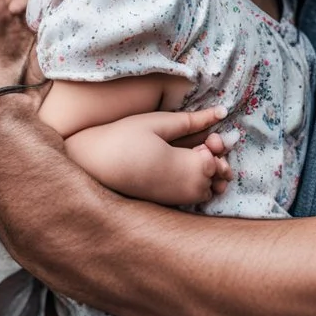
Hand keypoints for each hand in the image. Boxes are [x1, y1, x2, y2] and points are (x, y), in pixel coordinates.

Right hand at [62, 108, 234, 205]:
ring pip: (207, 191)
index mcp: (181, 166)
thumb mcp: (158, 123)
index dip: (216, 147)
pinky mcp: (164, 204)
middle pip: (216, 180)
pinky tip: (181, 167)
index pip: (216, 163)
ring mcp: (172, 199)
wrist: (92, 162)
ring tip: (191, 156)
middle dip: (216, 161)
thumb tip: (223, 111)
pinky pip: (193, 198)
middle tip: (201, 144)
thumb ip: (193, 120)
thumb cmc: (123, 137)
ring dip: (207, 174)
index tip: (206, 137)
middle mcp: (180, 189)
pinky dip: (196, 184)